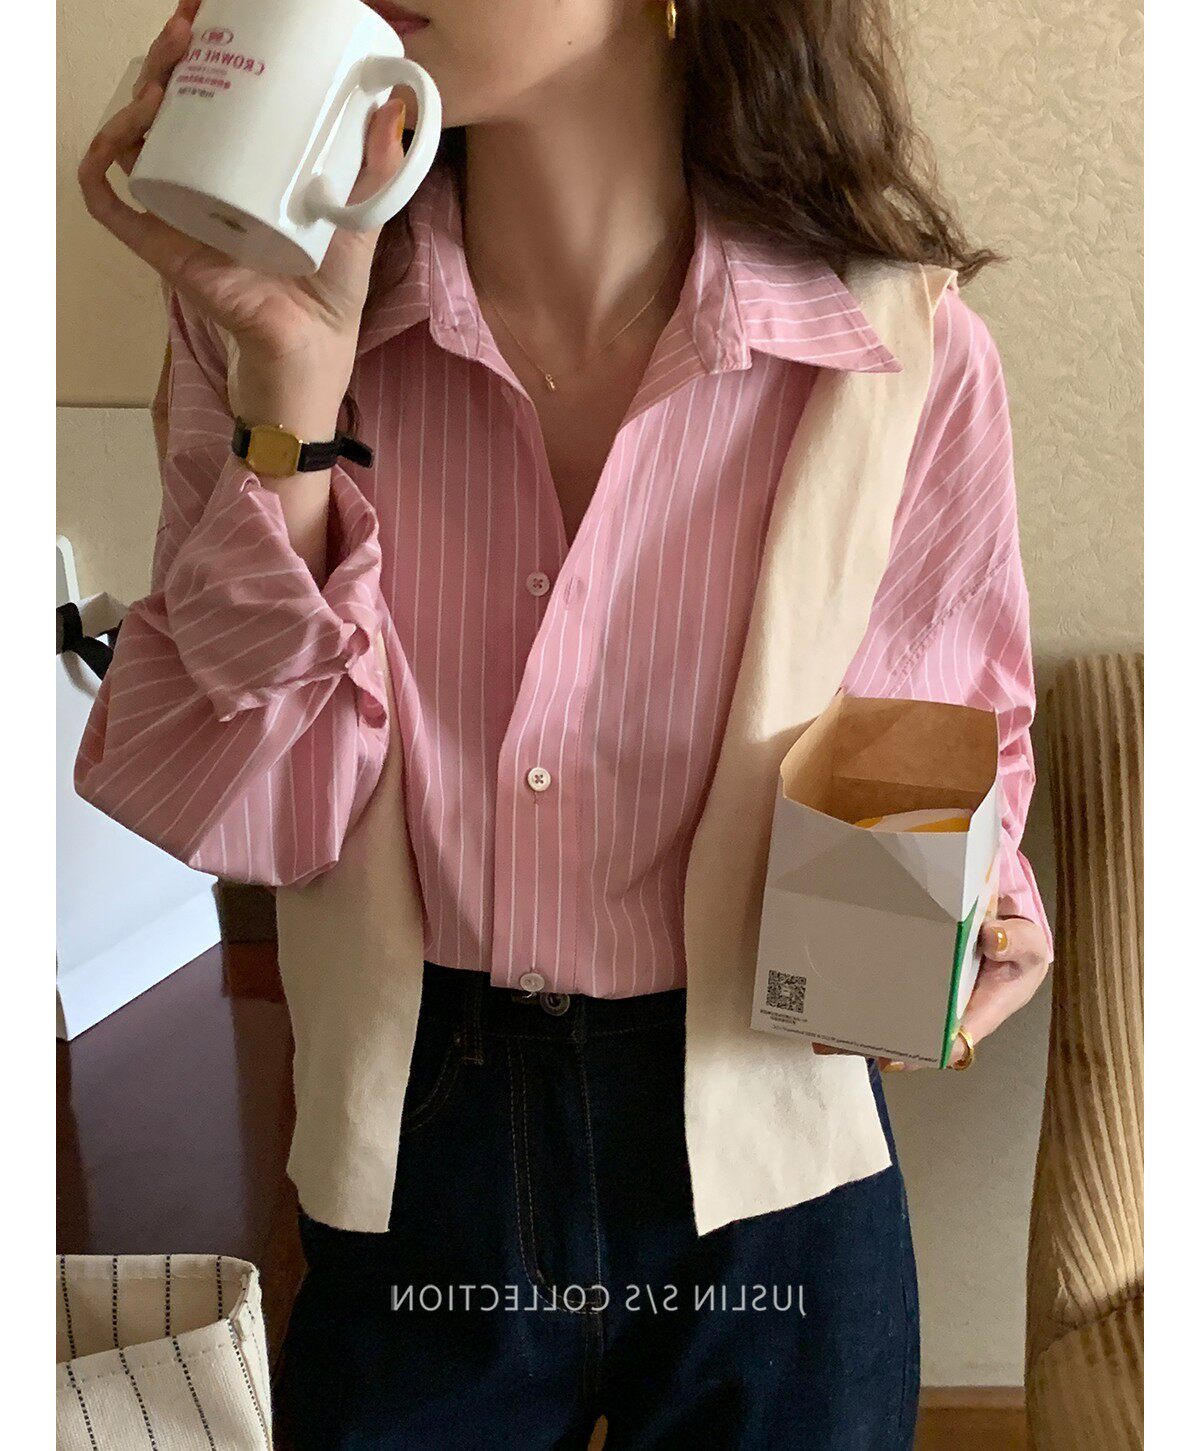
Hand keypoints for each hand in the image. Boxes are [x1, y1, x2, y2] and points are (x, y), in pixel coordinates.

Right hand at [77, 0, 412, 380]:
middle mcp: (204, 181)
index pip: (210, 93)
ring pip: (134, 141)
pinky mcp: (164, 249)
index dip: (200, 50)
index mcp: (243, 165)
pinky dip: (100, 170)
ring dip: (133, 101)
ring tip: (159, 82)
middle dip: (166, 59)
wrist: (314, 350)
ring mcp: (179, 212)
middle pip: (166, 104)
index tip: (206, 12)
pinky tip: (112, 144)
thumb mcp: (361, 214)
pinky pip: (114, 207)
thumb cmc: (333, 288)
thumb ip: (378, 163)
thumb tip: (393, 100)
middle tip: (183, 31)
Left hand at [812, 902, 1052, 1069]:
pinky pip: (887, 992)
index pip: (952, 1042)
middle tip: (838, 1045)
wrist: (1007, 922)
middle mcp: (948, 1012)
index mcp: (981, 1012)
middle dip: (876, 1043)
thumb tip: (992, 940)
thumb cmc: (1018, 943)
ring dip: (860, 1028)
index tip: (894, 1056)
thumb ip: (1019, 942)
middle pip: (909, 1038)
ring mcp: (928, 998)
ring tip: (821, 1036)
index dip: (923, 1053)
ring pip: (891, 1020)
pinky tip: (826, 999)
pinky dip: (860, 997)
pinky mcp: (914, 980)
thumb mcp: (1028, 942)